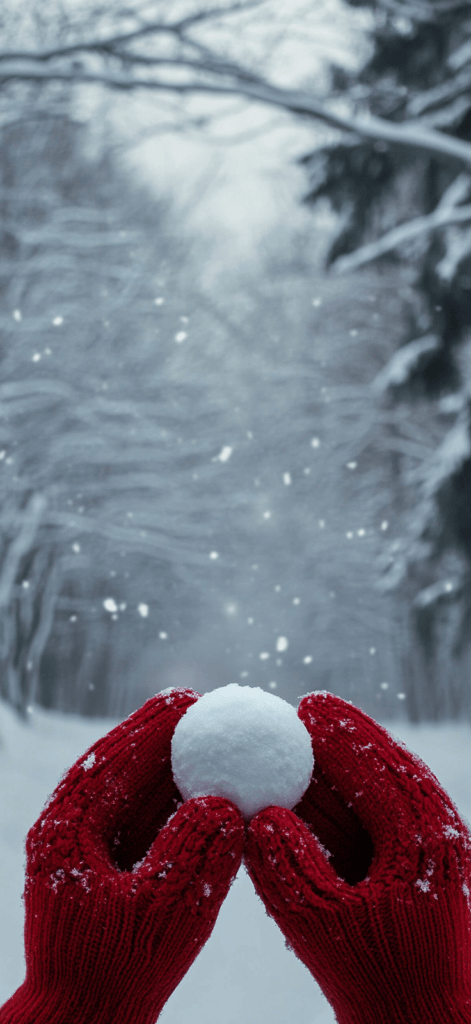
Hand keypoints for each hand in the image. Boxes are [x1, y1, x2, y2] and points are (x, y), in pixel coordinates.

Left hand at [0, 689, 243, 1023]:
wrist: (88, 1018)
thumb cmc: (117, 970)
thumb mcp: (162, 912)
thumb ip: (191, 855)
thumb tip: (224, 803)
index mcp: (67, 828)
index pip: (112, 758)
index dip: (153, 726)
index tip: (191, 700)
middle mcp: (72, 829)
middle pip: (122, 765)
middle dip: (166, 738)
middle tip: (210, 710)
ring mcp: (89, 848)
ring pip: (134, 791)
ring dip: (174, 768)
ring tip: (218, 744)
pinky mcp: (108, 868)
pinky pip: (145, 821)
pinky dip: (176, 803)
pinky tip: (213, 795)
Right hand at [245, 692, 470, 1023]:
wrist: (421, 1018)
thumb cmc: (373, 977)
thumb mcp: (318, 924)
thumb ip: (286, 867)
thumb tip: (258, 815)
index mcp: (419, 838)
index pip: (377, 767)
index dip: (340, 734)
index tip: (304, 707)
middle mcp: (435, 833)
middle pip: (391, 764)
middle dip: (350, 734)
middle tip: (309, 708)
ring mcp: (433, 847)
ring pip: (391, 785)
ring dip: (353, 760)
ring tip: (313, 736)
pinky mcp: (422, 863)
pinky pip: (387, 812)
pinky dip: (355, 794)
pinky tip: (320, 791)